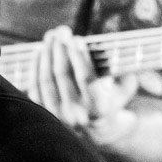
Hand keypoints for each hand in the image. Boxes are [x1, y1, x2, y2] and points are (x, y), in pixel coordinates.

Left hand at [28, 27, 137, 142]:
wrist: (97, 130)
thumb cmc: (112, 99)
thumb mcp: (125, 87)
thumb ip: (124, 68)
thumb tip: (115, 47)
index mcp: (98, 109)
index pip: (86, 79)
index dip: (80, 57)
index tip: (77, 39)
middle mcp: (76, 115)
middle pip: (63, 76)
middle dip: (61, 49)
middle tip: (62, 31)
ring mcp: (58, 116)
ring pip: (47, 80)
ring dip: (47, 54)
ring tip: (51, 36)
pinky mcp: (44, 114)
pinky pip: (35, 88)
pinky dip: (35, 68)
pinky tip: (39, 51)